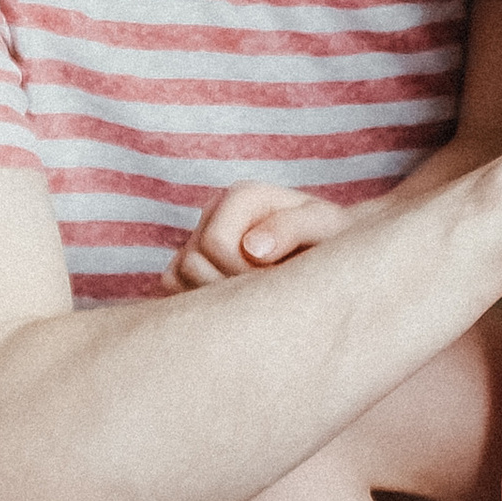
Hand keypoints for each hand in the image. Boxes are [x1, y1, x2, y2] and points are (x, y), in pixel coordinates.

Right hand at [159, 182, 352, 292]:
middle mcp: (213, 213)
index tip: (276, 282)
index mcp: (241, 196)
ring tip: (256, 297)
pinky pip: (172, 288)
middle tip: (268, 294)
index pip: (215, 244)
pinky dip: (198, 304)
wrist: (326, 256)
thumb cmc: (328, 239)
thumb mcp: (325, 226)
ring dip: (216, 298)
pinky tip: (234, 304)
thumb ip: (293, 227)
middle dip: (230, 288)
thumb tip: (251, 248)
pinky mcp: (188, 265)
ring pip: (178, 278)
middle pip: (193, 263)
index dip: (243, 273)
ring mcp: (197, 239)